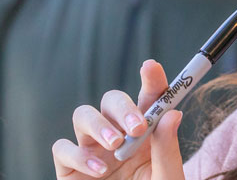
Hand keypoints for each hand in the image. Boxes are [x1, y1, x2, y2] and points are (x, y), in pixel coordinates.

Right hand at [52, 60, 186, 179]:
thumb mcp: (166, 178)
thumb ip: (168, 149)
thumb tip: (173, 112)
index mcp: (147, 133)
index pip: (148, 98)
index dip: (150, 79)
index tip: (151, 67)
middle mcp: (118, 135)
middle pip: (111, 100)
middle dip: (123, 106)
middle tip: (138, 126)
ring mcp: (92, 150)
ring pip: (83, 114)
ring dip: (99, 124)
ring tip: (117, 144)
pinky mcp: (69, 168)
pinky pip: (63, 148)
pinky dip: (79, 155)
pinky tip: (99, 170)